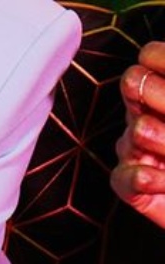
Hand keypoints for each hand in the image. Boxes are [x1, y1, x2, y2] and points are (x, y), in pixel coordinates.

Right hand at [112, 41, 164, 228]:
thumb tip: (154, 113)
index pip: (151, 57)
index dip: (161, 60)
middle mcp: (152, 113)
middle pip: (133, 84)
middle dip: (160, 98)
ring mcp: (139, 148)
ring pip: (133, 130)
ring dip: (162, 142)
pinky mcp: (132, 185)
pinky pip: (122, 176)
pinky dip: (144, 178)